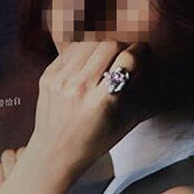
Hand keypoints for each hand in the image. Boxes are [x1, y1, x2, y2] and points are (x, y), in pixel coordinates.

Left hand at [25, 40, 155, 183]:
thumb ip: (138, 90)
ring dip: (102, 43)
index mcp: (101, 102)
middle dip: (122, 44)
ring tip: (106, 55)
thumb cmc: (93, 142)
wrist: (54, 154)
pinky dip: (84, 49)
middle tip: (123, 53)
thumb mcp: (124, 122)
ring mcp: (60, 80)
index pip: (127, 59)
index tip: (143, 51)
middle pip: (109, 43)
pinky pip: (71, 48)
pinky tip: (88, 60)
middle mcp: (79, 88)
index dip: (140, 50)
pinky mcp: (47, 76)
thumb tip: (146, 57)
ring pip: (89, 40)